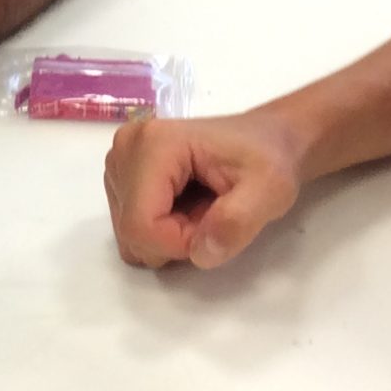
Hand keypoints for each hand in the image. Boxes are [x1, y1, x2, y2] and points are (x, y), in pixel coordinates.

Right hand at [104, 109, 304, 269]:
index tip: (217, 226)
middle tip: (213, 215)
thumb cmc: (270, 158)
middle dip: (175, 239)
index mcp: (153, 143)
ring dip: (169, 236)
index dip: (180, 243)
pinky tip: (186, 206)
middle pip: (131, 230)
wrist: (268, 137)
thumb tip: (201, 254)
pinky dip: (160, 230)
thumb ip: (238, 222)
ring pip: (129, 232)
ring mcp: (119, 160)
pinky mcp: (121, 174)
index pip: (141, 224)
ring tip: (202, 208)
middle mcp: (125, 147)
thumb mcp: (270, 190)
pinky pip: (130, 225)